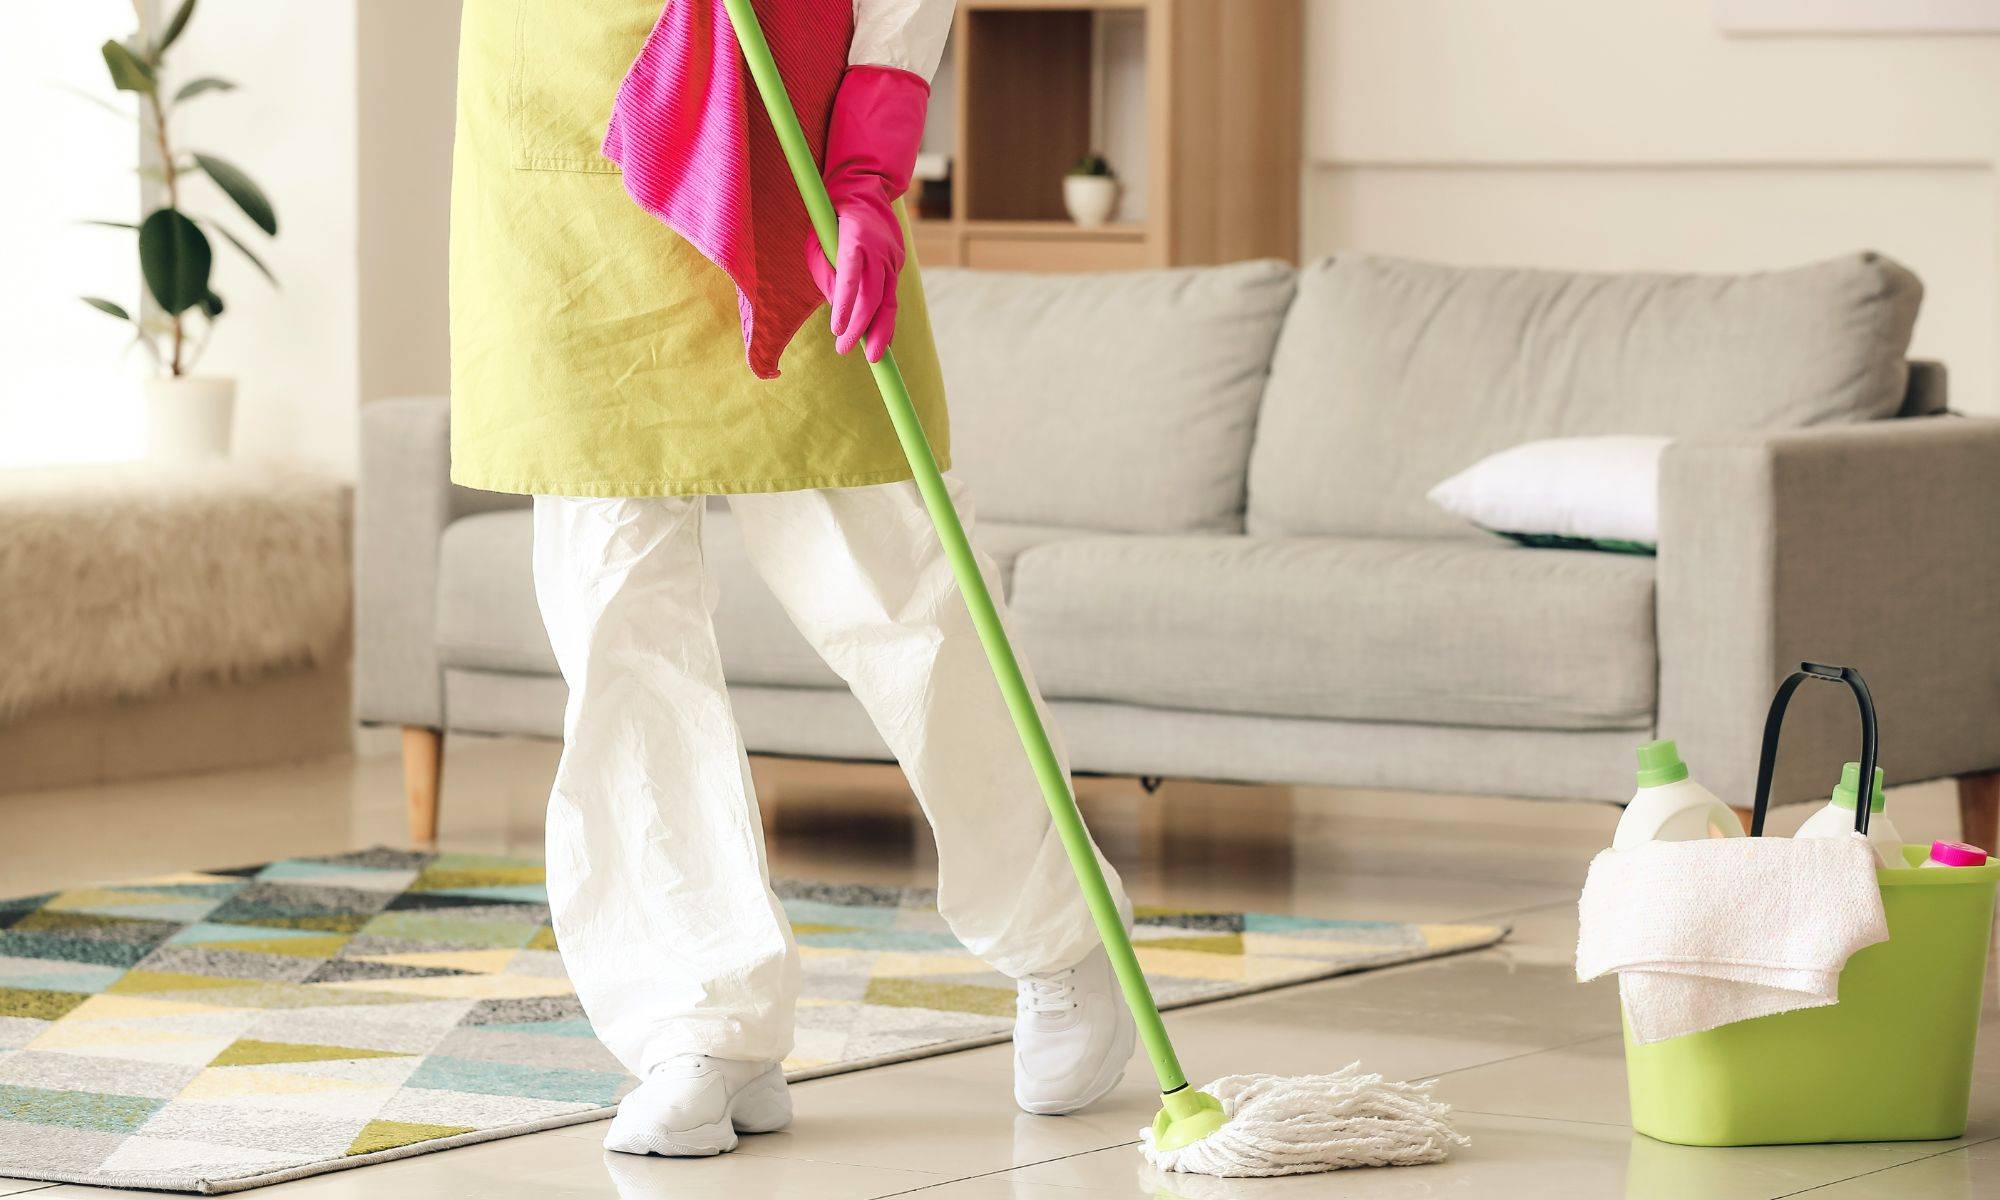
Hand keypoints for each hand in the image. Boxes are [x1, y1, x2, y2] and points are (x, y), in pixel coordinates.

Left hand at [804, 194, 900, 361]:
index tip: (836, 329)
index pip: (851, 278)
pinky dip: (885, 316)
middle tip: (846, 349)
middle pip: (873, 296)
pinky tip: (881, 338)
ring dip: (881, 330)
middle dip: (862, 327)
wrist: (864, 188)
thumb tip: (837, 307)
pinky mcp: (897, 262)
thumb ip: (826, 274)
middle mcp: (878, 249)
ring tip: (875, 356)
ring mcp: (891, 256)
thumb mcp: (816, 242)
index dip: (845, 306)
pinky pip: (891, 294)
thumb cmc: (831, 218)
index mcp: (855, 239)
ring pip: (888, 299)